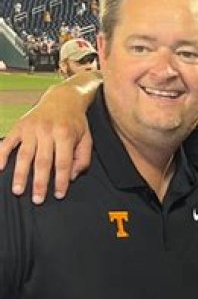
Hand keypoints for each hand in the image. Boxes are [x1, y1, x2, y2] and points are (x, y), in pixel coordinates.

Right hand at [0, 85, 92, 203]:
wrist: (63, 99)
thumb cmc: (75, 122)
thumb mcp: (86, 138)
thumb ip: (82, 158)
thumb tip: (71, 176)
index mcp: (66, 135)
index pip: (63, 163)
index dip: (60, 180)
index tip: (58, 195)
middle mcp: (47, 131)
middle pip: (42, 162)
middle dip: (39, 183)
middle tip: (37, 200)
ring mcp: (31, 128)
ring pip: (24, 155)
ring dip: (20, 174)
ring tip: (18, 190)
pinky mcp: (19, 126)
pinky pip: (8, 142)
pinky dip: (2, 155)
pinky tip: (0, 168)